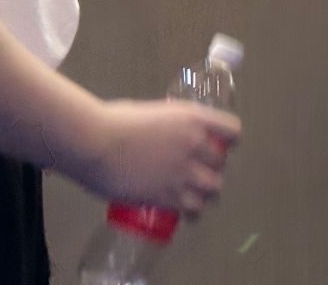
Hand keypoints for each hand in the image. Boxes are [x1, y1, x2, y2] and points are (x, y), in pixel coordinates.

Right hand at [79, 99, 240, 217]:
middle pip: (222, 164)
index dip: (228, 140)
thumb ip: (166, 124)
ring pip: (213, 190)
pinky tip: (188, 214)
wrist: (95, 143)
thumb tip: (163, 132)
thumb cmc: (114, 121)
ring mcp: (183, 172)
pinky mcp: (168, 196)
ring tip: (197, 196)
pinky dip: (193, 214)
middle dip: (213, 169)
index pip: (232, 131)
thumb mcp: (152, 113)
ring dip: (207, 194)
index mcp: (193, 119)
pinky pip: (193, 210)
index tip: (219, 146)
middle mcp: (195, 145)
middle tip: (199, 173)